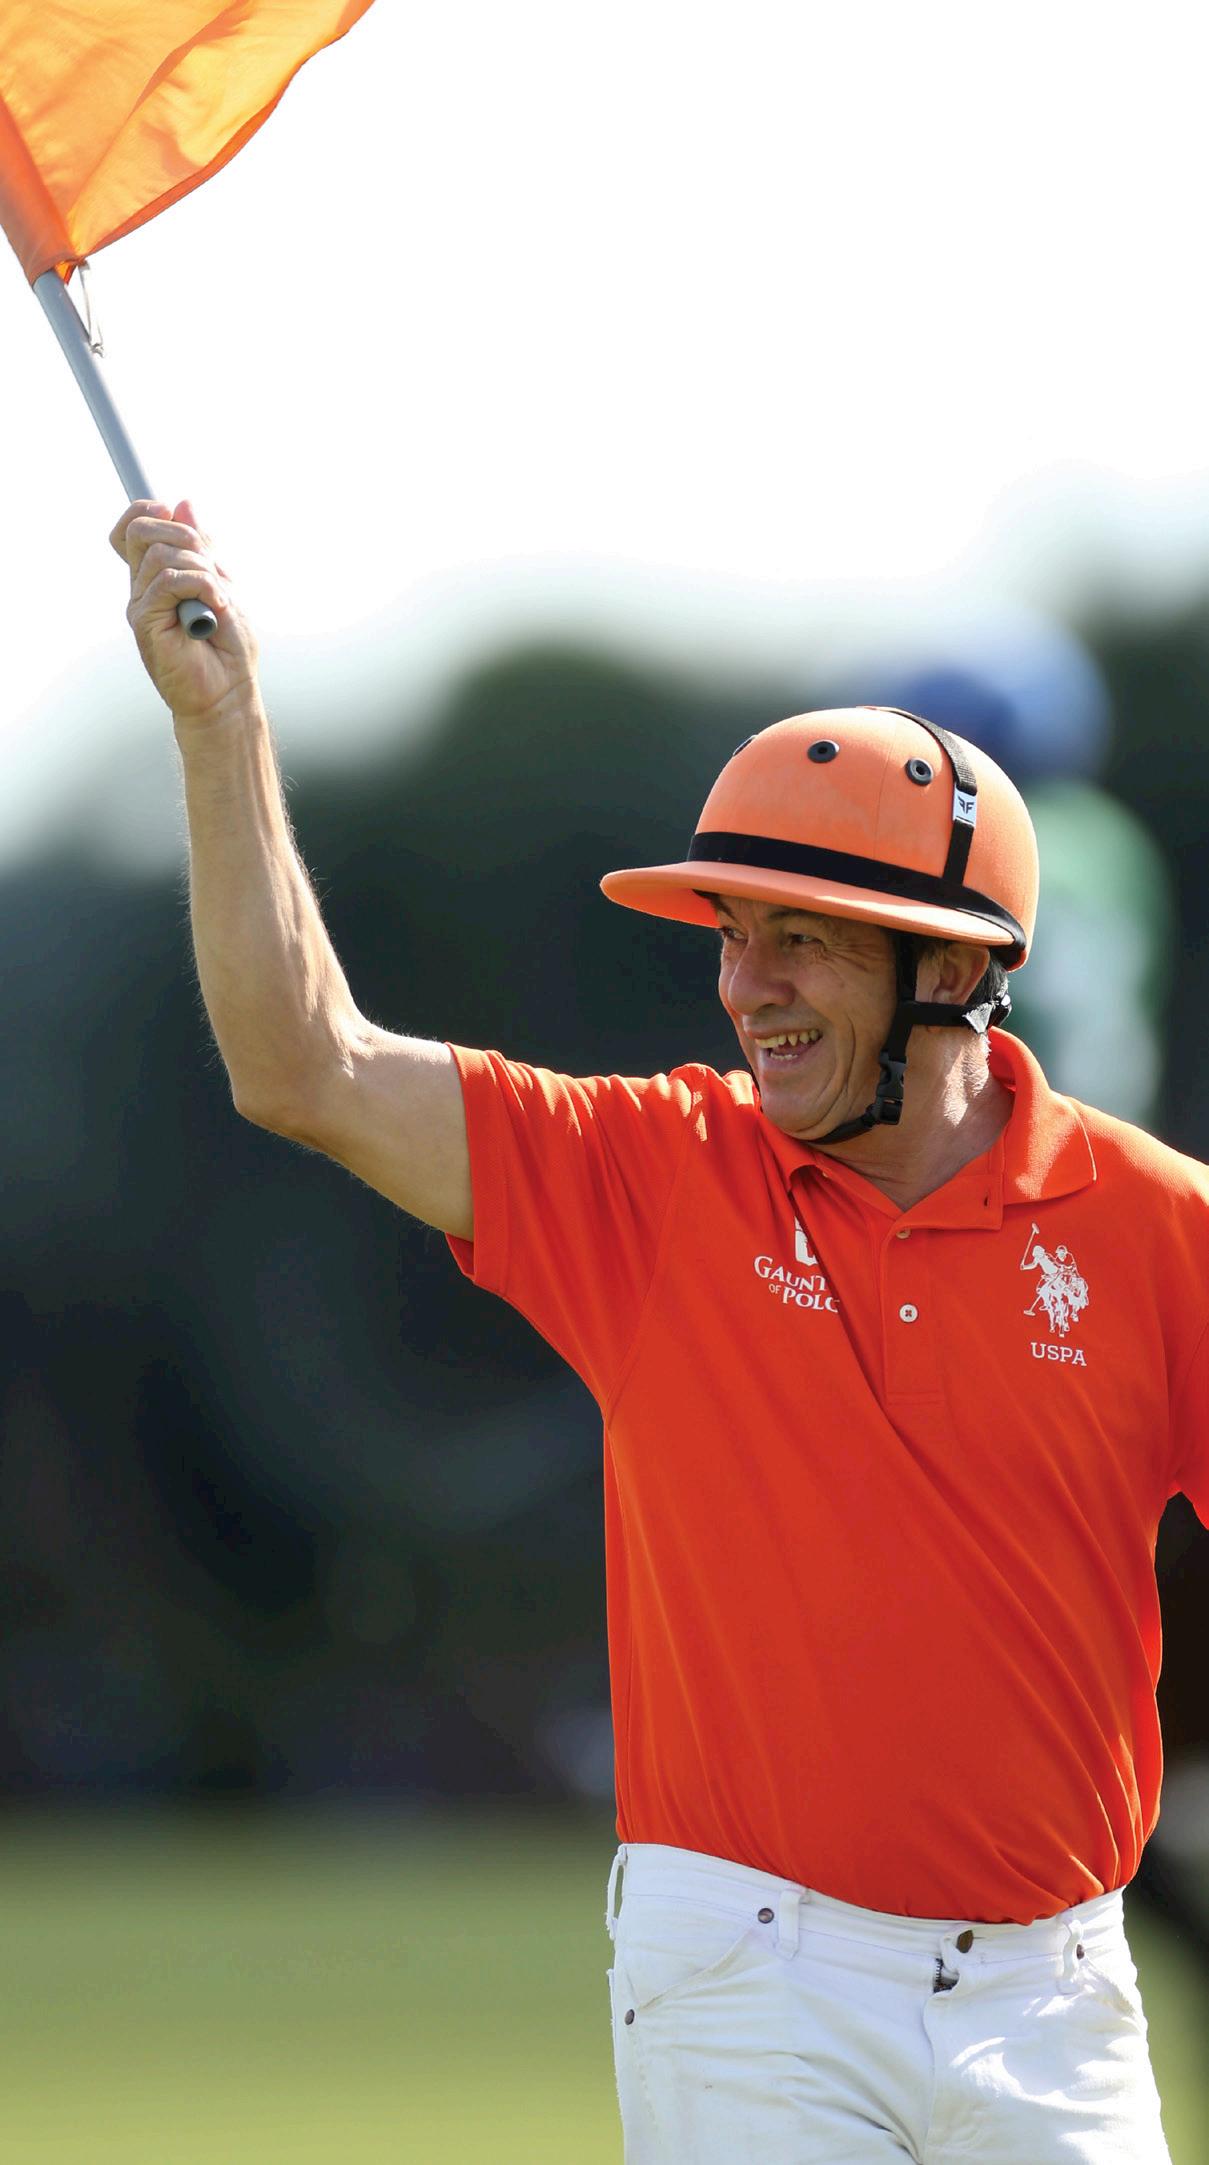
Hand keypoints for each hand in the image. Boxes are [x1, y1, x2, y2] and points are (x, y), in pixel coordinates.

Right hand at [110, 498, 259, 726]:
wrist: (228, 695)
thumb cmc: (228, 648)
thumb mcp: (222, 585)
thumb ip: (201, 549)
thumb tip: (184, 505)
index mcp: (157, 576)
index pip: (133, 527)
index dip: (150, 511)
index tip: (178, 518)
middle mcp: (143, 587)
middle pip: (140, 530)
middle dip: (185, 536)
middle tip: (213, 567)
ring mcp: (141, 604)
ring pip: (160, 554)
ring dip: (202, 570)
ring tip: (220, 599)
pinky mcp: (144, 623)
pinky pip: (168, 582)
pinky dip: (202, 587)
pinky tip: (217, 608)